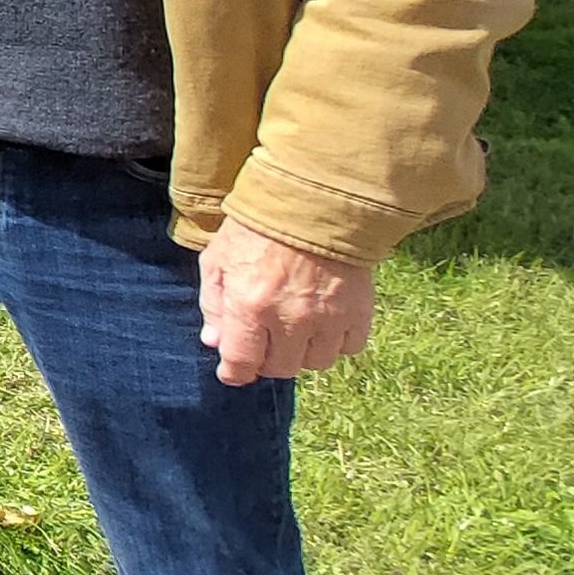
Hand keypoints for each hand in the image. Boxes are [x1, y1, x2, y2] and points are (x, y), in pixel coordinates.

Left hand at [197, 219, 375, 384]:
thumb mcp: (218, 259)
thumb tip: (214, 342)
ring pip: (317, 363)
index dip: (234, 373)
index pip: (242, 363)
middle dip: (267, 360)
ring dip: (303, 353)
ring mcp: (329, 317)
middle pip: (281, 368)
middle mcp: (291, 317)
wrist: (313, 200)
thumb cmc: (257, 228)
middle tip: (265, 343)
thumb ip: (213, 304)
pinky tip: (325, 323)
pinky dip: (336, 342)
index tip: (233, 371)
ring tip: (296, 331)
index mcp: (250, 305)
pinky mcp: (359, 310)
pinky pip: (350, 347)